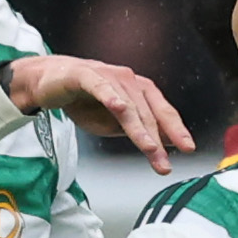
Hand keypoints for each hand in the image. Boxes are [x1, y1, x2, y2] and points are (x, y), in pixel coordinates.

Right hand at [6, 55, 194, 170]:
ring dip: (139, 128)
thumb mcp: (115, 122)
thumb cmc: (85, 101)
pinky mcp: (85, 74)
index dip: (176, 130)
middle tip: (164, 163)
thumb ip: (140, 130)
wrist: (49, 82)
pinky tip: (118, 107)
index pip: (162, 112)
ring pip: (127, 105)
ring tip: (149, 148)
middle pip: (147, 113)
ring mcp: (108, 76)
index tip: (189, 149)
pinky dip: (110, 96)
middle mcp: (129, 81)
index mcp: (140, 91)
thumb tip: (167, 143)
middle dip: (158, 140)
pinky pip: (100, 87)